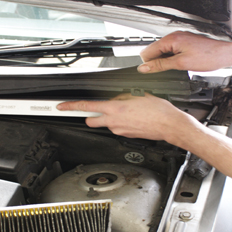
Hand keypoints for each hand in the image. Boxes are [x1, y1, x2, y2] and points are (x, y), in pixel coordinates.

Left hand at [57, 93, 200, 143]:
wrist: (170, 125)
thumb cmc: (159, 110)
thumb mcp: (138, 95)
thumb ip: (122, 96)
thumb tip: (115, 97)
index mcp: (115, 108)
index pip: (86, 106)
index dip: (71, 106)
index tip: (61, 106)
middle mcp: (114, 121)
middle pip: (91, 120)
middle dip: (91, 115)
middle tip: (98, 110)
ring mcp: (120, 130)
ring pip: (106, 124)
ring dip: (109, 118)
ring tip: (125, 112)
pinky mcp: (127, 135)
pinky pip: (118, 128)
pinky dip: (120, 123)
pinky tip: (132, 118)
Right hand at [137, 31, 231, 73]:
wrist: (224, 54)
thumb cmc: (208, 56)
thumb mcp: (181, 64)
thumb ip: (160, 65)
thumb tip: (145, 68)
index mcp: (171, 39)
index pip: (148, 51)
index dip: (148, 64)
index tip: (152, 73)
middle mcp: (174, 36)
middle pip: (154, 51)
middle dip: (157, 62)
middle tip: (167, 71)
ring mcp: (180, 39)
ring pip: (163, 52)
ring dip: (165, 61)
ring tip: (178, 67)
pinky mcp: (185, 43)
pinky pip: (172, 51)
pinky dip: (173, 59)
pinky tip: (181, 64)